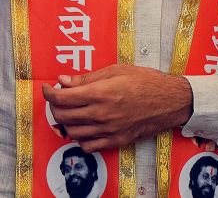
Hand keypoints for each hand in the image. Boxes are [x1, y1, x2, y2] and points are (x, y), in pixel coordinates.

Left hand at [42, 65, 193, 152]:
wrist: (169, 101)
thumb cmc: (145, 81)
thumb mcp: (116, 71)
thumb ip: (87, 78)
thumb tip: (63, 80)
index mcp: (101, 94)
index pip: (63, 98)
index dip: (49, 93)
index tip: (48, 88)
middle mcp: (102, 114)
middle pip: (64, 116)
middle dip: (55, 106)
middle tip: (58, 98)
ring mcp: (108, 130)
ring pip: (73, 132)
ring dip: (66, 123)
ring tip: (70, 112)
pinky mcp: (116, 141)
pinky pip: (89, 146)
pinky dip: (80, 138)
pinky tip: (83, 128)